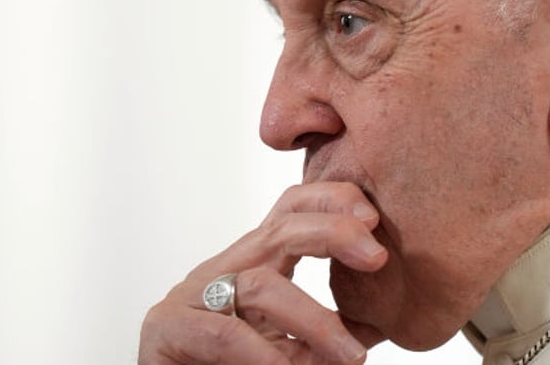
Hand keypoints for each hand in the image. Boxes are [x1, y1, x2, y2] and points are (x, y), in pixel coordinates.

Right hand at [138, 182, 388, 363]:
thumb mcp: (285, 343)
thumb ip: (326, 331)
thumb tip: (380, 323)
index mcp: (254, 262)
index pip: (293, 209)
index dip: (332, 200)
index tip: (374, 218)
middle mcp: (225, 268)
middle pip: (281, 228)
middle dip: (332, 233)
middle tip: (376, 256)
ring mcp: (192, 295)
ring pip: (262, 286)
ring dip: (315, 321)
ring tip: (352, 356)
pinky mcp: (168, 329)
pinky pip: (224, 334)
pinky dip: (262, 354)